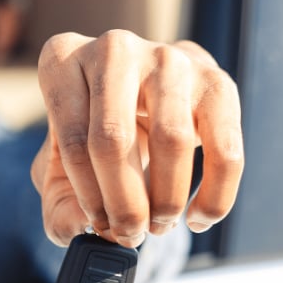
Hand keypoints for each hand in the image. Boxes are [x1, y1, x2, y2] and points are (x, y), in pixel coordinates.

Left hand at [31, 30, 243, 247]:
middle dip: (124, 201)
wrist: (138, 100)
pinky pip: (224, 146)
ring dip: (167, 198)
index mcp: (61, 60)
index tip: (99, 226)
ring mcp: (167, 57)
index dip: (89, 196)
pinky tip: (199, 218)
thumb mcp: (58, 168)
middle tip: (130, 233)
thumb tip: (81, 228)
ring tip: (159, 225)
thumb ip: (58, 204)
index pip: (74, 139)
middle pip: (115, 137)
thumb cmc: (89, 137)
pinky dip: (215, 193)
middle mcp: (113, 49)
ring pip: (172, 139)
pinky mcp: (214, 79)